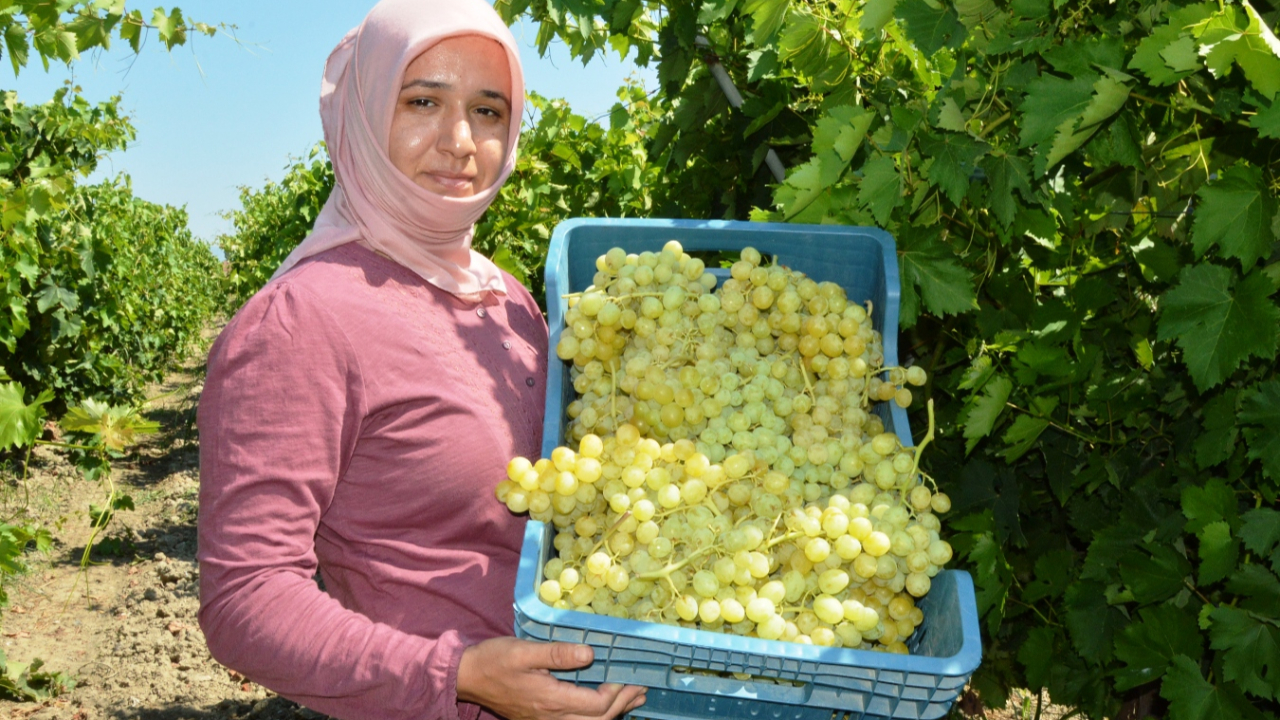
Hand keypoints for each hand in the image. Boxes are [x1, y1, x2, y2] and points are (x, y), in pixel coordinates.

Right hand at [457, 637, 646, 719]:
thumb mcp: (524, 650)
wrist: (468, 677)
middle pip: (598, 718)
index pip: (597, 704)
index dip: (618, 692)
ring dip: (614, 712)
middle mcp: (551, 716)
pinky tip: (604, 704)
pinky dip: (597, 714)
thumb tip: (590, 653)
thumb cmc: (495, 660)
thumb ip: (558, 654)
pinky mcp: (541, 718)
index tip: (632, 676)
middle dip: (623, 704)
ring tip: (633, 698)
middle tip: (642, 688)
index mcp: (551, 699)